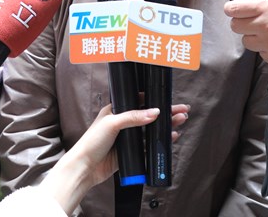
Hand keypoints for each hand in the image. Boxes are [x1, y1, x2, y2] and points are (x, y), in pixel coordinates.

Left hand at [41, 103, 189, 214]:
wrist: (84, 168)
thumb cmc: (91, 142)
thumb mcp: (112, 124)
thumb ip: (133, 117)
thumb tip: (155, 112)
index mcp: (116, 111)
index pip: (140, 101)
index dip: (156, 100)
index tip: (169, 99)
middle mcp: (123, 123)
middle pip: (149, 115)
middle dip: (167, 113)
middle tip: (182, 111)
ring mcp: (128, 138)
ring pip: (151, 130)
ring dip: (166, 126)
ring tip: (181, 122)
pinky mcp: (130, 152)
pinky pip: (148, 145)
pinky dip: (159, 141)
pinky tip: (171, 138)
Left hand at [224, 0, 267, 67]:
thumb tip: (253, 2)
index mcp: (267, 7)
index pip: (234, 8)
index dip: (231, 9)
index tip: (232, 9)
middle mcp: (264, 25)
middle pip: (235, 26)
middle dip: (241, 23)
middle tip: (252, 22)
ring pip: (247, 42)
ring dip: (254, 38)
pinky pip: (262, 53)